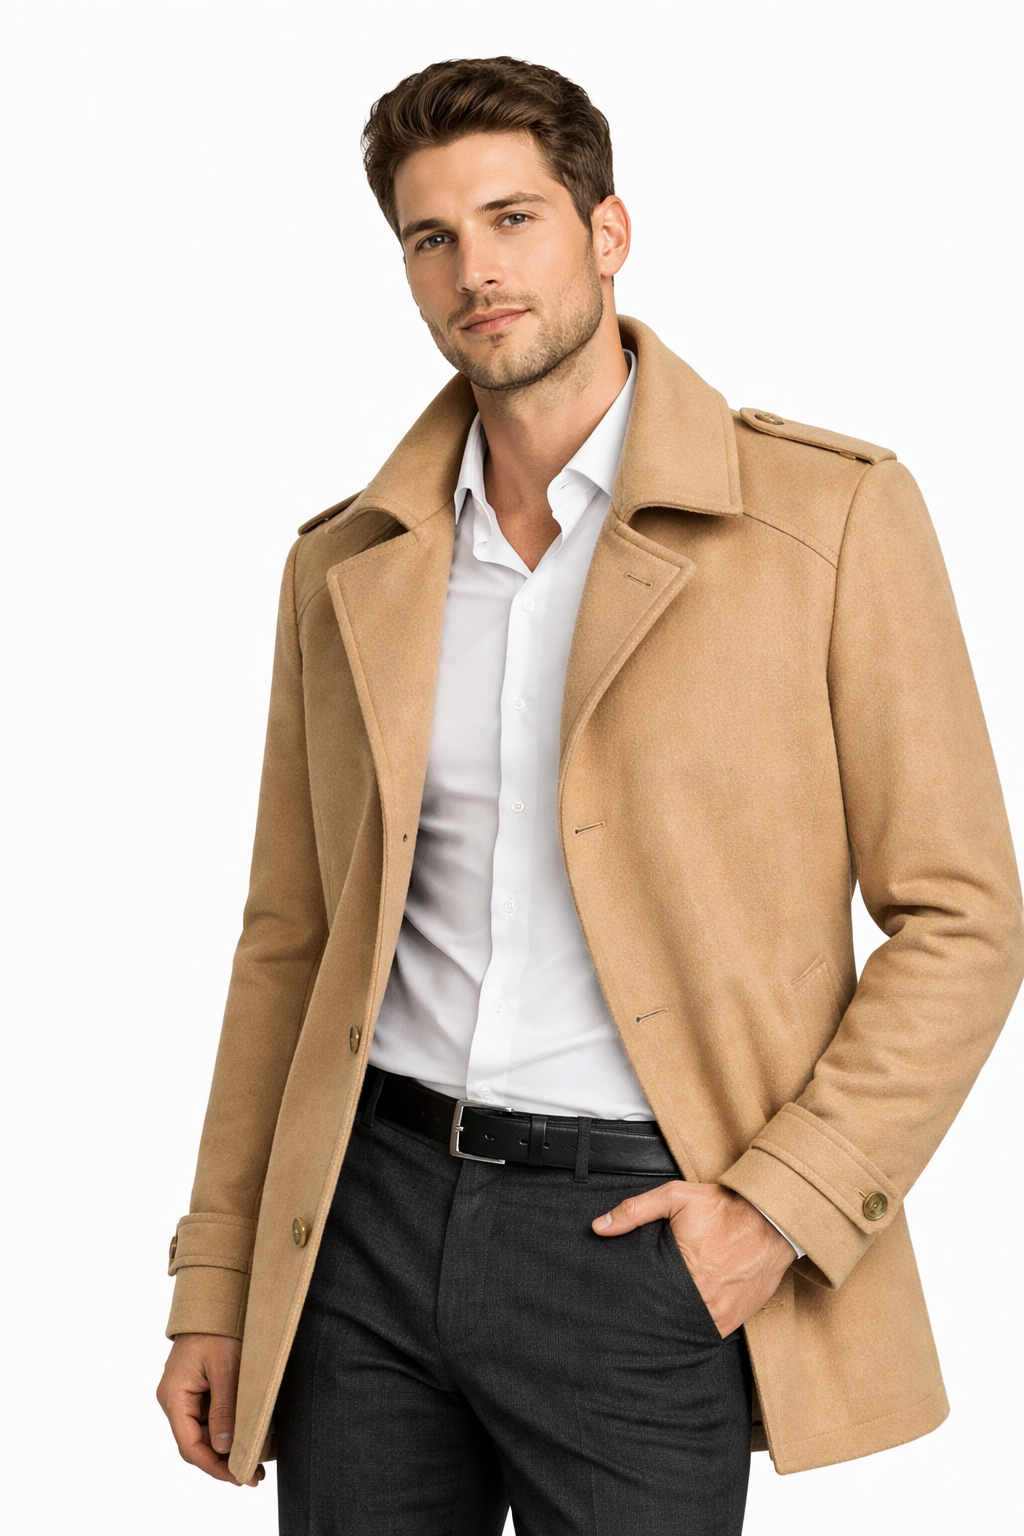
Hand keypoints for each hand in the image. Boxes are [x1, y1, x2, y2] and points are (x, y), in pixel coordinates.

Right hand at [156, 1333, 263, 1485]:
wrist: (215, 1301)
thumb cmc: (218, 1330)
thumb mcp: (226, 1368)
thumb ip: (224, 1408)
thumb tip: (225, 1447)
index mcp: (174, 1397)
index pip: (190, 1446)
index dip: (214, 1466)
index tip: (239, 1478)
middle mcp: (174, 1400)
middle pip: (195, 1444)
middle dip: (222, 1462)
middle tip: (252, 1475)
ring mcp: (184, 1396)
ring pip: (203, 1433)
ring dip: (225, 1448)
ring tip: (254, 1461)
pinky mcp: (196, 1390)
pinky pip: (208, 1418)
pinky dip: (226, 1430)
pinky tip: (245, 1437)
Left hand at [593, 1182, 795, 1336]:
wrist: (772, 1220)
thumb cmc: (724, 1208)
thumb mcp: (676, 1197)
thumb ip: (635, 1211)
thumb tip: (599, 1227)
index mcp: (684, 1273)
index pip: (646, 1298)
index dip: (631, 1300)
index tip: (620, 1300)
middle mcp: (702, 1300)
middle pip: (662, 1317)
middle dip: (648, 1315)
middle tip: (632, 1312)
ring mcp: (719, 1315)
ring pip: (683, 1329)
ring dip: (670, 1324)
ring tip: (654, 1317)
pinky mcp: (734, 1321)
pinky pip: (706, 1334)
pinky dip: (693, 1328)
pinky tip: (680, 1321)